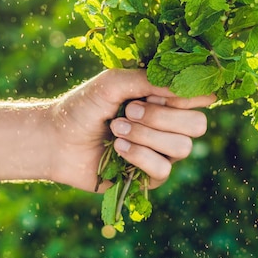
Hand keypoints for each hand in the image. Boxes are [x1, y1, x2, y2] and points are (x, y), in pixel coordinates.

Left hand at [46, 69, 214, 191]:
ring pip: (182, 147)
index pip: (200, 97)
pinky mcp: (150, 177)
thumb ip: (148, 80)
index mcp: (166, 99)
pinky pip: (163, 169)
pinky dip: (139, 156)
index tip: (156, 92)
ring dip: (146, 136)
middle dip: (162, 117)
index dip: (187, 95)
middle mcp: (170, 125)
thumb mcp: (114, 83)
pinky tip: (118, 148)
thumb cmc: (85, 105)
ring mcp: (162, 152)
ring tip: (117, 129)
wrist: (57, 138)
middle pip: (198, 125)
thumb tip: (182, 85)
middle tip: (130, 110)